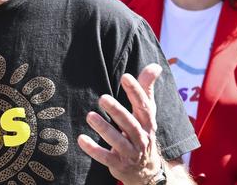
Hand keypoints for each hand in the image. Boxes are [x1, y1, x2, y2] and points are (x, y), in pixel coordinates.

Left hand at [77, 63, 162, 184]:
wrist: (146, 171)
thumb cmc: (142, 133)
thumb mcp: (146, 113)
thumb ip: (146, 89)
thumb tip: (155, 66)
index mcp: (148, 123)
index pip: (144, 106)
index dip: (136, 91)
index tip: (125, 77)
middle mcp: (142, 138)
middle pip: (130, 124)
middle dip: (117, 111)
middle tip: (102, 98)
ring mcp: (130, 153)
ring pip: (118, 141)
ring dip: (104, 129)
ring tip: (89, 116)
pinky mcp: (119, 164)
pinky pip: (105, 157)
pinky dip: (94, 149)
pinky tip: (81, 139)